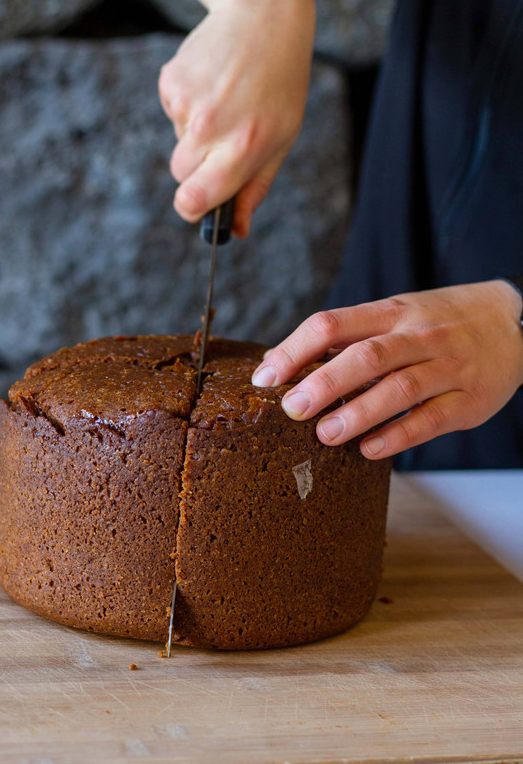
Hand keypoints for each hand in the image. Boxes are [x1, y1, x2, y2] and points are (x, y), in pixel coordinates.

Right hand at [158, 0, 313, 237]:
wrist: (264, 16)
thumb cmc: (279, 86)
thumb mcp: (280, 140)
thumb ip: (254, 189)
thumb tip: (236, 231)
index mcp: (243, 148)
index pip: (194, 199)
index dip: (192, 208)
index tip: (197, 206)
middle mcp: (212, 127)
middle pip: (181, 176)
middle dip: (196, 169)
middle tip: (223, 142)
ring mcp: (188, 103)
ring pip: (177, 143)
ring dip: (195, 133)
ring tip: (225, 101)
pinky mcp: (171, 81)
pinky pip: (172, 112)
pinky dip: (188, 104)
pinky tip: (212, 83)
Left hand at [251, 281, 522, 458]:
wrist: (515, 320)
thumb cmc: (439, 321)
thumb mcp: (396, 314)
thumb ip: (346, 337)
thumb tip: (281, 361)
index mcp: (391, 313)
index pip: (333, 324)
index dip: (295, 350)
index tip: (266, 377)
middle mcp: (418, 336)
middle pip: (366, 356)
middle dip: (324, 383)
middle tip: (293, 409)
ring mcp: (447, 367)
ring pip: (400, 389)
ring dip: (358, 413)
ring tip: (325, 434)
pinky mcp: (469, 400)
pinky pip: (431, 419)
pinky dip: (398, 435)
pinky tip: (369, 449)